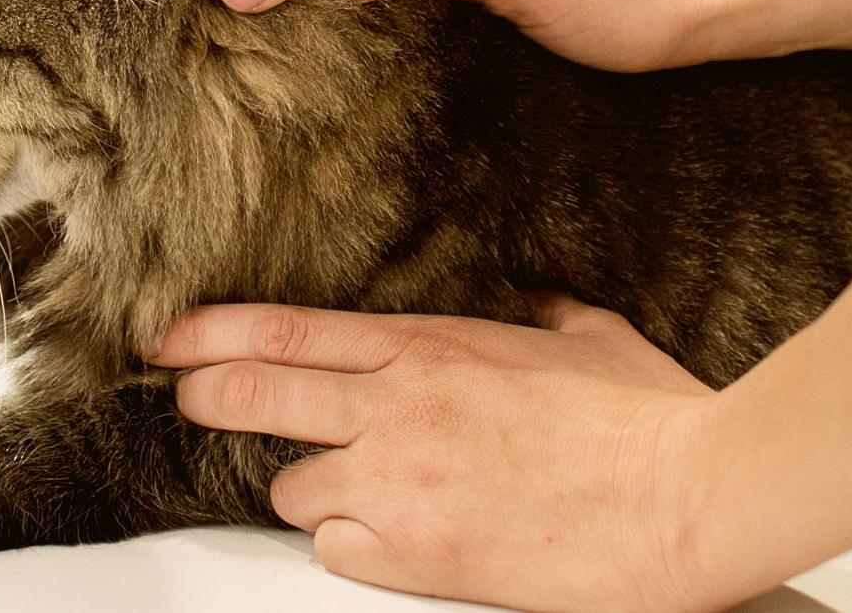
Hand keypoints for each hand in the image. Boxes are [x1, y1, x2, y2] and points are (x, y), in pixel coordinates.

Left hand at [152, 295, 725, 611]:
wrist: (687, 498)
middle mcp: (394, 407)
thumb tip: (536, 298)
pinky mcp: (413, 553)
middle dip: (205, 396)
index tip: (164, 336)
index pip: (282, 329)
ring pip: (289, 486)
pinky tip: (387, 539)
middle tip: (187, 398)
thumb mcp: (591, 335)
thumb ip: (545, 312)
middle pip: (250, 394)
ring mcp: (396, 482)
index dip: (207, 331)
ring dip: (305, 487)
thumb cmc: (650, 419)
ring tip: (348, 489)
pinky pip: (336, 551)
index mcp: (429, 345)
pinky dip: (348, 546)